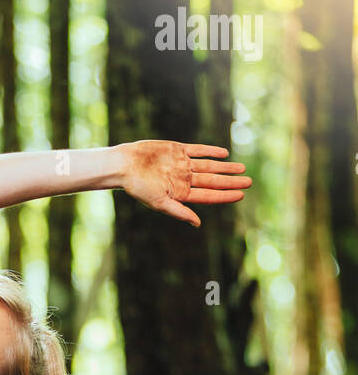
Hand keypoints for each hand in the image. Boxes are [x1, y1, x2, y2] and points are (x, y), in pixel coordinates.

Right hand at [121, 140, 250, 227]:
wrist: (125, 165)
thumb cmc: (138, 187)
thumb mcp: (159, 203)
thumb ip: (179, 212)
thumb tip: (198, 224)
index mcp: (181, 194)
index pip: (209, 195)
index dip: (226, 195)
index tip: (241, 195)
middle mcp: (184, 179)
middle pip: (213, 180)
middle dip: (231, 181)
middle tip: (249, 181)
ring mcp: (182, 164)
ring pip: (209, 166)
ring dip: (225, 167)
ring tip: (242, 168)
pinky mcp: (178, 150)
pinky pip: (198, 150)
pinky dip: (211, 151)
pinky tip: (224, 154)